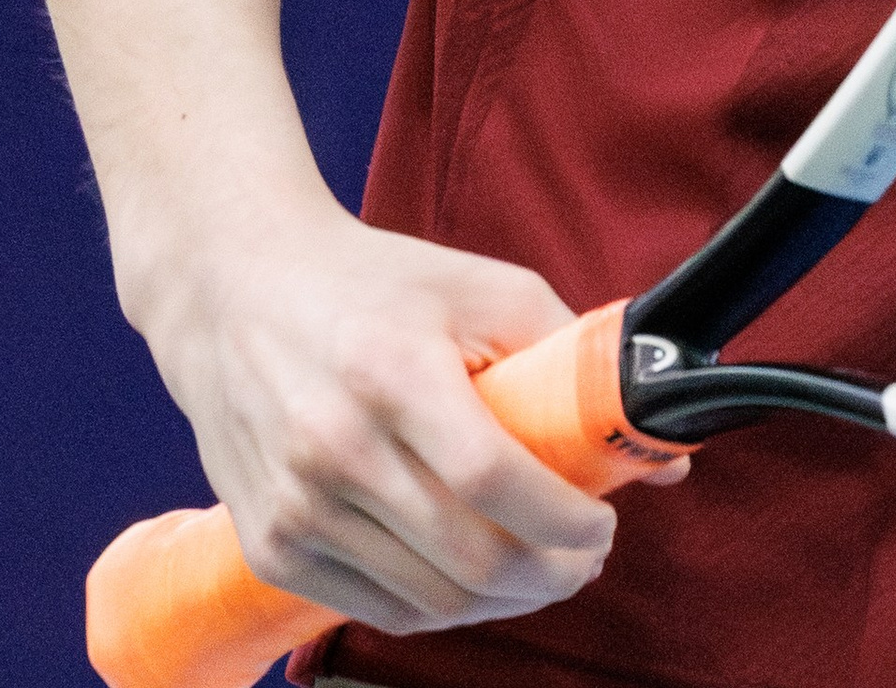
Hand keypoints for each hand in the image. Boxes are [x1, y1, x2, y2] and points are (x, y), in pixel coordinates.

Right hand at [140, 188, 681, 636]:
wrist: (234, 290)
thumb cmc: (375, 285)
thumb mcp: (483, 289)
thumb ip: (574, 361)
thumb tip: (661, 450)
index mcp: (394, 371)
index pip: (494, 481)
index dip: (565, 522)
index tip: (605, 524)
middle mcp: (335, 446)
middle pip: (468, 558)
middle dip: (550, 575)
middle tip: (586, 555)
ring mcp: (295, 505)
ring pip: (428, 600)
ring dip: (503, 601)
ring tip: (540, 568)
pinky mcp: (269, 545)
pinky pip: (377, 608)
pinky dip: (440, 609)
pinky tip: (474, 578)